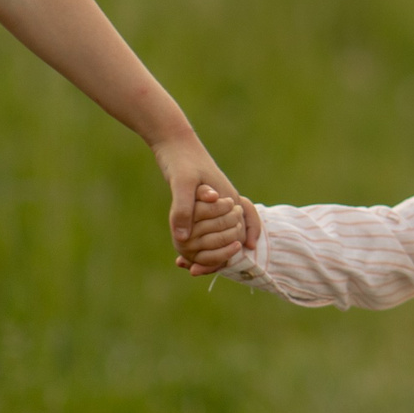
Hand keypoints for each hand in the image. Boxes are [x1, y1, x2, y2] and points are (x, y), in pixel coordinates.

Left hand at [155, 144, 258, 270]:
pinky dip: (199, 239)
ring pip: (222, 234)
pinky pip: (208, 227)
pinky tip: (183, 245)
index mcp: (229, 200)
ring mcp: (219, 204)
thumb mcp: (181, 183)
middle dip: (217, 257)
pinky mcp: (206, 203)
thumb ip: (183, 209)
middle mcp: (228, 203)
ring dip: (209, 250)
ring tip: (188, 265)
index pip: (238, 234)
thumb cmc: (182, 160)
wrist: (175, 141)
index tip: (207, 268)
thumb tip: (182, 238)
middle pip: (232, 238)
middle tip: (194, 271)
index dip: (226, 253)